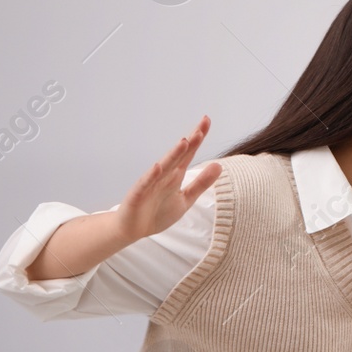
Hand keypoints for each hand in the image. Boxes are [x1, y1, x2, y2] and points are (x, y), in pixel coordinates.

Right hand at [115, 115, 222, 242]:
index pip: (189, 153)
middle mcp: (164, 175)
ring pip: (164, 167)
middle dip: (190, 140)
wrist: (133, 230)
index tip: (207, 121)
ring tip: (185, 141)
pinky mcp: (138, 196)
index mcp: (175, 175)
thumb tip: (219, 165)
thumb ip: (201, 183)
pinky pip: (145, 185)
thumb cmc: (158, 213)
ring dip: (173, 154)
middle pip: (179, 155)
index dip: (198, 138)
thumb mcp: (186, 199)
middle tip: (202, 124)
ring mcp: (150, 184)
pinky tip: (158, 166)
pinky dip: (151, 176)